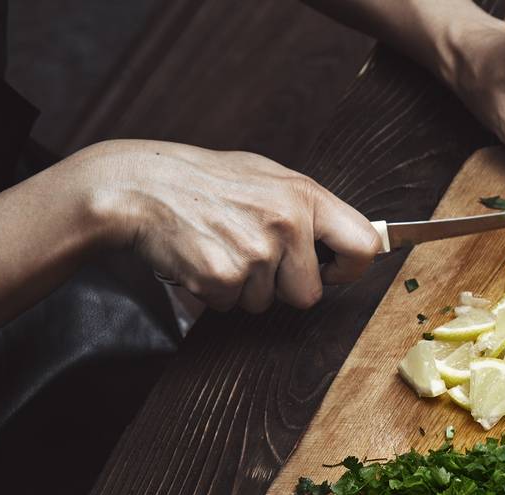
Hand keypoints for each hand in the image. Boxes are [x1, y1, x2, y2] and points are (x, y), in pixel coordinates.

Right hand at [76, 140, 380, 312]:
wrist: (140, 186)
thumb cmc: (205, 183)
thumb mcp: (267, 178)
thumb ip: (308, 210)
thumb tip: (355, 243)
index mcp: (303, 196)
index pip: (364, 245)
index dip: (350, 269)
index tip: (333, 272)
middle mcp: (286, 222)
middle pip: (309, 295)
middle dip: (281, 287)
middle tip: (251, 254)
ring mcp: (255, 251)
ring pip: (265, 303)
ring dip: (242, 288)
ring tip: (220, 247)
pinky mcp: (224, 276)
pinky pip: (231, 306)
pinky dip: (214, 292)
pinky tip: (201, 257)